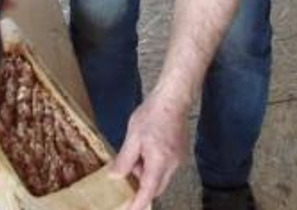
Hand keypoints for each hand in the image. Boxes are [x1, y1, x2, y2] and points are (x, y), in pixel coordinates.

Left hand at [110, 90, 188, 209]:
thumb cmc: (154, 113)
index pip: (148, 191)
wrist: (173, 98)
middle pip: (156, 187)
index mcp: (160, 162)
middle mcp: (173, 164)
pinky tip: (145, 151)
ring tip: (135, 157)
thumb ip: (124, 159)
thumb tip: (116, 176)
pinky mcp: (180, 152)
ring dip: (147, 174)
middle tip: (126, 180)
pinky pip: (166, 167)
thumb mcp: (133, 137)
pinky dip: (154, 165)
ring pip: (161, 176)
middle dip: (141, 187)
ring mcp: (179, 158)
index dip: (138, 204)